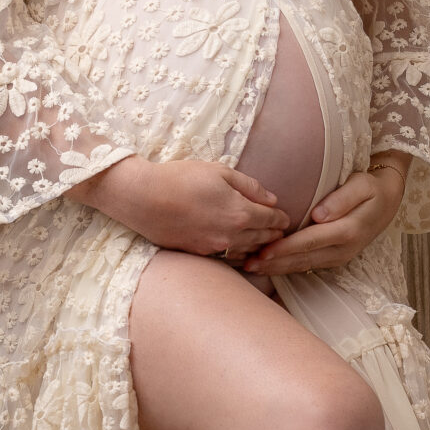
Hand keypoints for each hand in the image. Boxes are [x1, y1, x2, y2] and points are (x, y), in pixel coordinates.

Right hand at [70, 154, 288, 258]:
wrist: (143, 198)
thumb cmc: (180, 178)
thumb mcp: (219, 171)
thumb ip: (249, 186)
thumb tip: (272, 199)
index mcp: (241, 212)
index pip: (272, 219)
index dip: (282, 218)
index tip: (285, 217)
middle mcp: (232, 235)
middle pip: (264, 239)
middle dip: (274, 234)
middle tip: (281, 231)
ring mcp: (215, 248)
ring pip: (248, 252)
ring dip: (259, 247)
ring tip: (265, 242)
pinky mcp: (200, 254)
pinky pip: (229, 259)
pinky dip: (240, 255)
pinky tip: (242, 250)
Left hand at [242, 153, 407, 277]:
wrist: (388, 201)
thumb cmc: (371, 188)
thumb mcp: (362, 185)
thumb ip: (342, 199)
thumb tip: (319, 215)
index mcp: (348, 231)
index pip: (310, 241)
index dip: (285, 248)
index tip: (262, 250)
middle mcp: (343, 249)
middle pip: (303, 259)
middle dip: (274, 263)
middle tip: (246, 264)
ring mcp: (338, 257)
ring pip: (303, 266)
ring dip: (277, 269)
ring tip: (251, 267)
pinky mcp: (333, 259)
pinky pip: (307, 266)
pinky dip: (286, 267)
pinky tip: (268, 266)